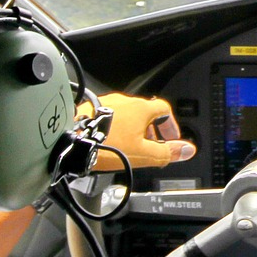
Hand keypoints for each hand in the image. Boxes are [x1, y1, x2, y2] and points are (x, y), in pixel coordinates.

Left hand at [78, 93, 195, 170]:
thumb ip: (167, 153)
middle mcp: (125, 101)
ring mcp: (106, 103)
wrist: (68, 140)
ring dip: (131, 129)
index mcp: (141, 109)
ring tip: (126, 147)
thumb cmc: (105, 146)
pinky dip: (113, 128)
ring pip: (126, 114)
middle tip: (149, 147)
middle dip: (150, 130)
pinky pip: (108, 116)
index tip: (170, 139)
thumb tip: (187, 150)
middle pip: (145, 112)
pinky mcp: (89, 108)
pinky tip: (107, 143)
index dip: (171, 126)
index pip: (165, 110)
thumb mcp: (143, 155)